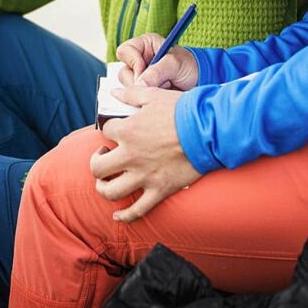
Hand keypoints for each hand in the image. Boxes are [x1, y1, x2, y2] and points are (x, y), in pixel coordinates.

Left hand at [90, 85, 202, 222]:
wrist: (209, 130)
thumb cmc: (183, 111)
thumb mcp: (153, 95)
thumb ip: (130, 94)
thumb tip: (114, 92)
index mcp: (128, 131)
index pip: (104, 131)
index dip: (108, 130)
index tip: (115, 130)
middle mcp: (131, 156)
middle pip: (97, 167)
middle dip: (97, 161)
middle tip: (105, 156)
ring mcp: (144, 176)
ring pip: (110, 191)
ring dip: (103, 187)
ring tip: (107, 181)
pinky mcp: (159, 190)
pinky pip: (137, 210)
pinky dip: (125, 215)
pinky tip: (118, 215)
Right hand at [115, 33, 198, 90]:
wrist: (201, 81)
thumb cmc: (190, 66)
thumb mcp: (175, 64)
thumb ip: (156, 72)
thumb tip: (140, 84)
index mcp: (144, 45)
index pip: (125, 51)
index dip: (133, 62)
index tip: (145, 71)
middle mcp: (139, 60)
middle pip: (124, 72)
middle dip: (140, 81)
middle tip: (159, 83)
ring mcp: (141, 76)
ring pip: (128, 87)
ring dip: (146, 90)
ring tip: (164, 87)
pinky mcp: (144, 90)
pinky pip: (136, 97)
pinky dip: (147, 98)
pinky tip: (161, 94)